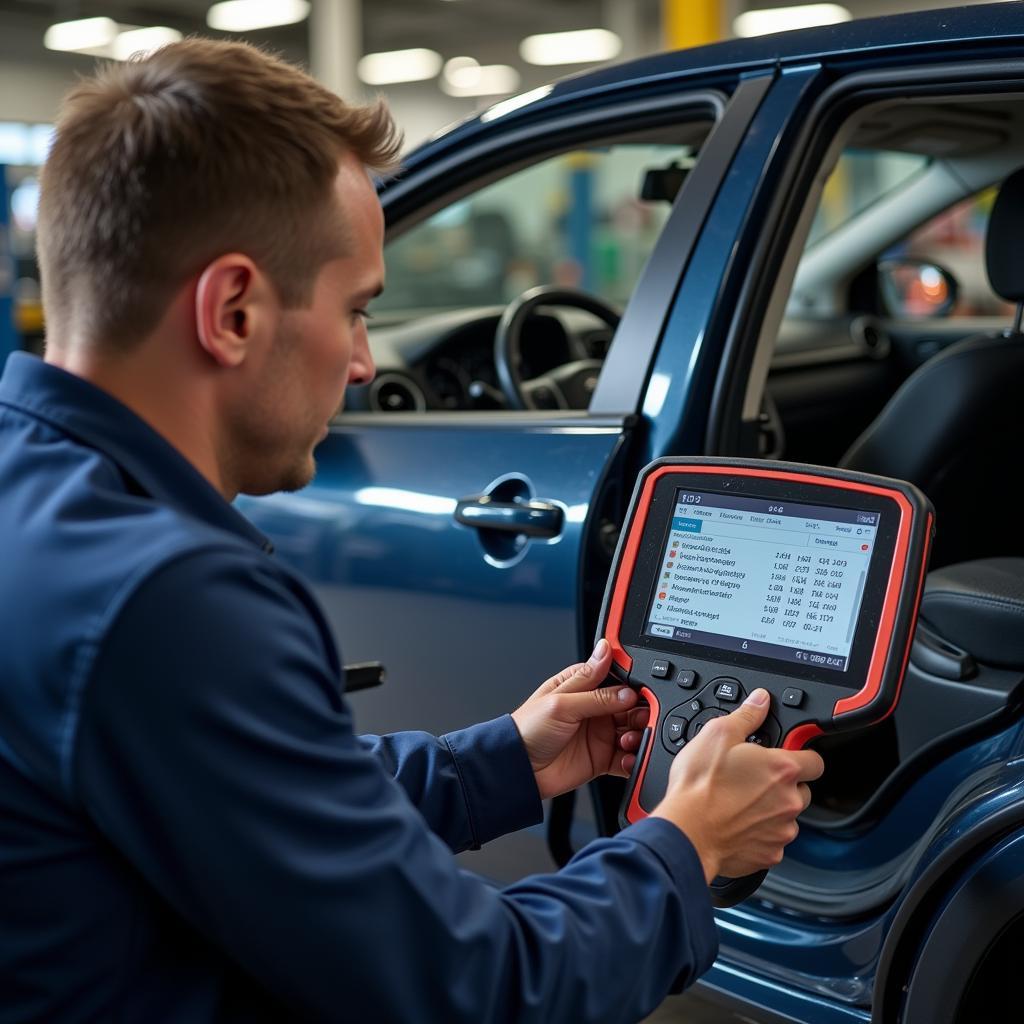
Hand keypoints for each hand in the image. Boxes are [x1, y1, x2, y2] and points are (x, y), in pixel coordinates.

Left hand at [510, 640, 645, 800]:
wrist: (518, 769)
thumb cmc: (528, 729)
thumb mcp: (560, 702)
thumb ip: (593, 687)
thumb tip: (610, 655)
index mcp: (583, 686)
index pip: (616, 677)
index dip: (633, 681)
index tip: (644, 689)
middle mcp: (594, 708)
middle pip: (630, 704)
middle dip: (640, 711)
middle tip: (639, 718)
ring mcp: (600, 733)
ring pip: (633, 730)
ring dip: (638, 735)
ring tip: (628, 740)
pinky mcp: (602, 757)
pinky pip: (627, 757)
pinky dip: (633, 759)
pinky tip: (628, 759)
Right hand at [650, 689, 823, 882]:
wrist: (687, 833)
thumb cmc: (699, 787)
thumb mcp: (717, 734)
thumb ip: (747, 715)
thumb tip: (760, 701)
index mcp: (782, 769)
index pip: (815, 760)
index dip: (800, 754)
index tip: (786, 755)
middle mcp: (789, 801)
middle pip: (802, 789)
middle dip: (783, 784)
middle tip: (753, 779)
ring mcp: (781, 830)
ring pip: (786, 816)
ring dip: (771, 810)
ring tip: (740, 802)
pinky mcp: (770, 855)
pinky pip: (773, 840)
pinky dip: (759, 833)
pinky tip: (737, 823)